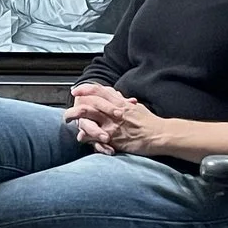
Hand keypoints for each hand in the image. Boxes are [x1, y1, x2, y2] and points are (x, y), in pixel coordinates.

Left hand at [65, 84, 181, 157]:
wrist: (159, 135)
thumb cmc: (149, 122)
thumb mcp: (136, 107)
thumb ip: (123, 101)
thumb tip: (115, 94)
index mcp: (120, 103)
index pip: (99, 91)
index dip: (85, 89)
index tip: (75, 90)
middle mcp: (114, 113)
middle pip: (89, 105)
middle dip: (75, 107)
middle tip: (67, 110)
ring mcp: (113, 126)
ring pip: (89, 121)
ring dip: (77, 122)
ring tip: (69, 123)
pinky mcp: (114, 139)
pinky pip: (96, 137)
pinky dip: (87, 137)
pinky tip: (81, 138)